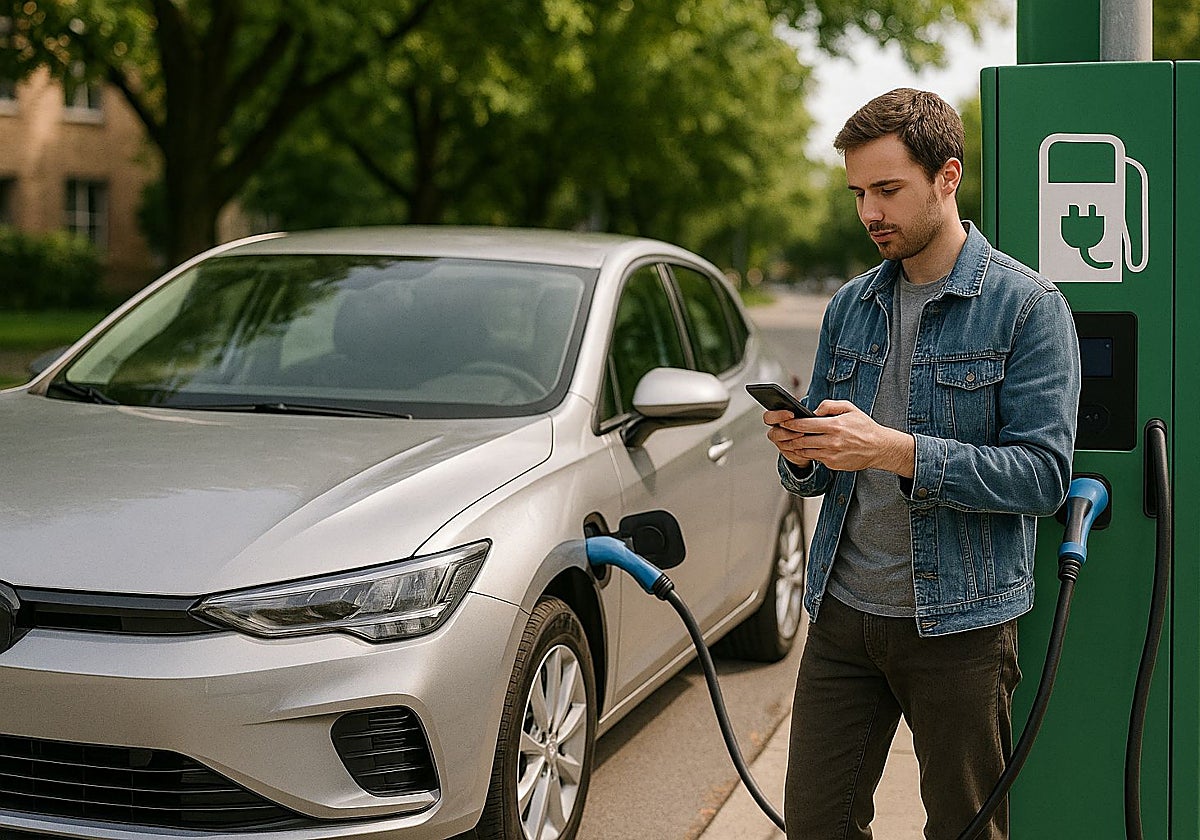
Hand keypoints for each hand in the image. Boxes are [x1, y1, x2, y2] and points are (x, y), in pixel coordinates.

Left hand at [765, 401, 914, 476]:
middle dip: (789, 436)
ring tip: (791, 439)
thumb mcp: (850, 408)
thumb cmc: (864, 427)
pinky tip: (805, 447)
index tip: (783, 421)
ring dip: (796, 446)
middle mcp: (832, 441)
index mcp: (835, 426)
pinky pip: (815, 458)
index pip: (805, 425)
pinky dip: (808, 453)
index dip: (791, 423)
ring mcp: (832, 455)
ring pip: (805, 451)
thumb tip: (813, 410)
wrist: (879, 448)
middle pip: (801, 439)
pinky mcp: (833, 464)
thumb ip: (829, 405)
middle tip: (782, 432)